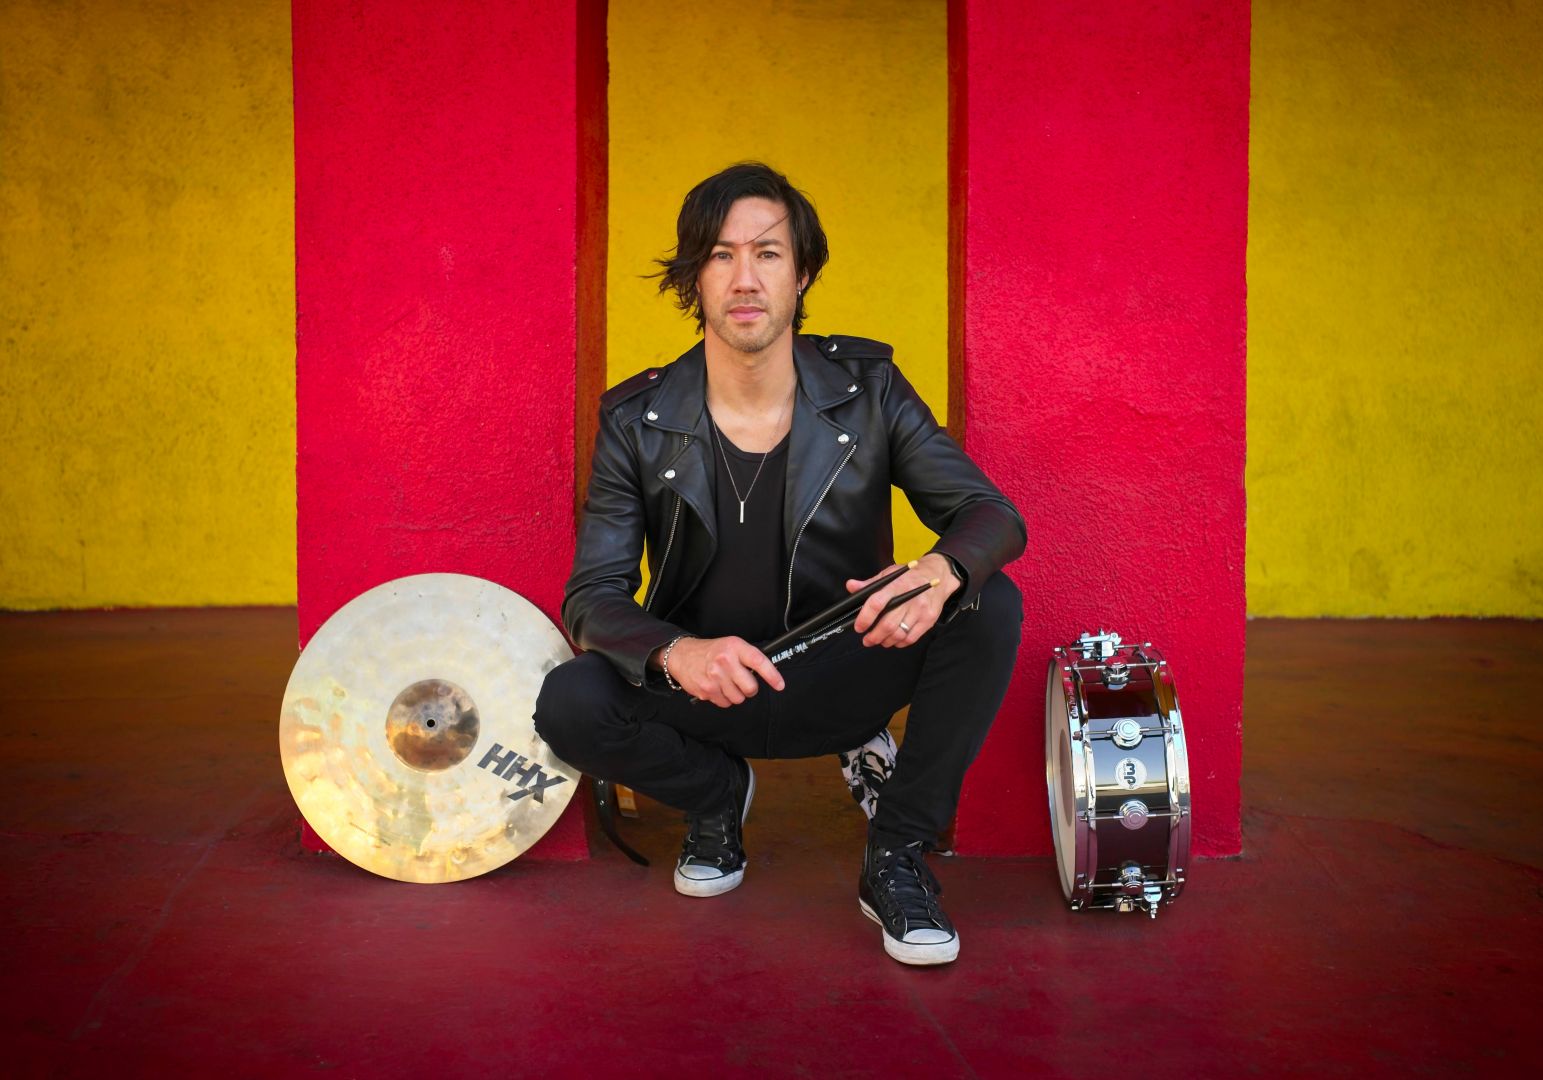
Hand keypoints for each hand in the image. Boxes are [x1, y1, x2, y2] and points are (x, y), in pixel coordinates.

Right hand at [663, 636, 784, 707]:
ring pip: (738, 699)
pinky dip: (724, 698)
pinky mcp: (706, 690)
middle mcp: (725, 661)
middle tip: (742, 681)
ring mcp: (715, 677)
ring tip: (726, 682)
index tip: (779, 685)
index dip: (772, 676)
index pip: (759, 662)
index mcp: (735, 647)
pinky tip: (717, 687)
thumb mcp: (731, 645)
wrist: (682, 655)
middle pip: (750, 688)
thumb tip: (769, 673)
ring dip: (735, 694)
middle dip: (749, 688)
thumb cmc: (711, 651)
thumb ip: (748, 657)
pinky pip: (725, 703)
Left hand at [847, 554, 960, 647]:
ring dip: (885, 641)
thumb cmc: (910, 576)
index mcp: (896, 585)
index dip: (865, 618)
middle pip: (887, 624)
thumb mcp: (889, 574)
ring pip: (899, 634)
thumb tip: (851, 586)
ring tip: (880, 640)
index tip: (859, 627)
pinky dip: (899, 643)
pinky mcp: (928, 619)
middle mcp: (909, 597)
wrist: (938, 576)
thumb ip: (870, 583)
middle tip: (867, 639)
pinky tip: (894, 640)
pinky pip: (911, 638)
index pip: (877, 603)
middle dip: (874, 636)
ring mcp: (920, 610)